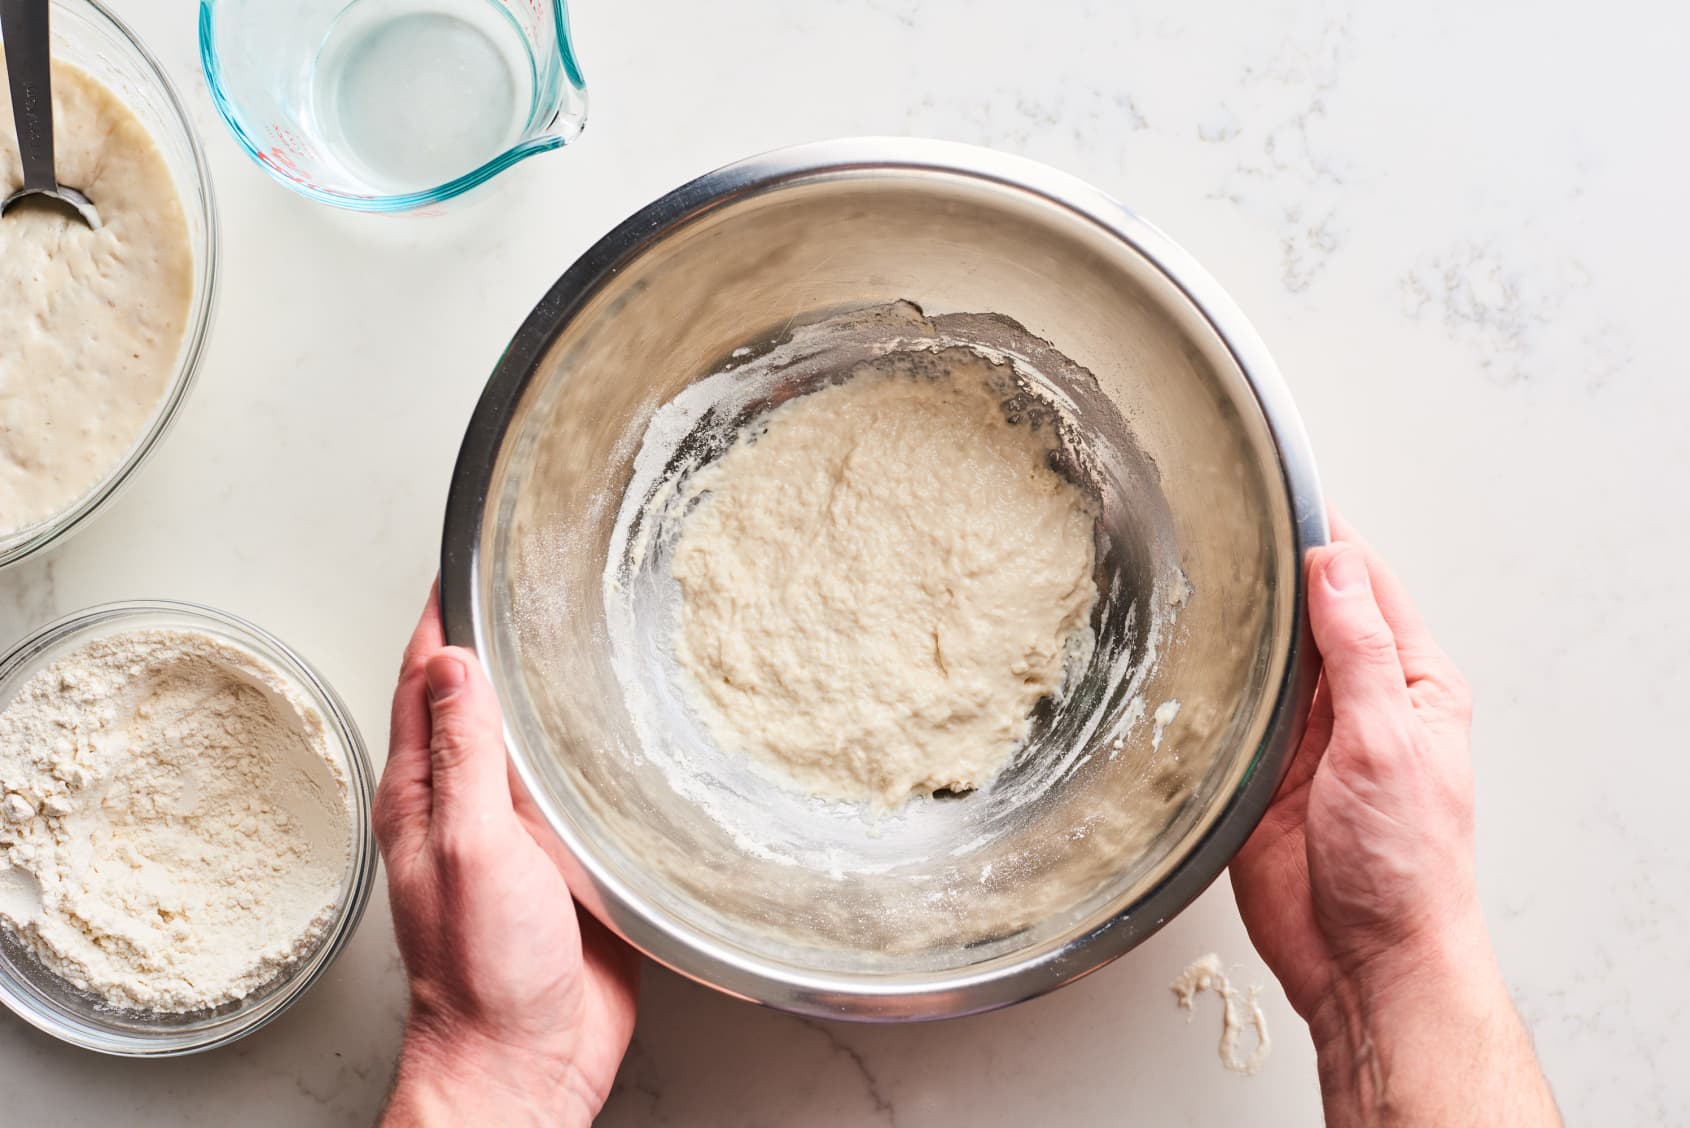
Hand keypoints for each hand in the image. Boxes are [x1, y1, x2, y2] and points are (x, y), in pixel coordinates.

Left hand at [374, 585, 639, 1126]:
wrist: (529, 1058)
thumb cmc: (487, 970)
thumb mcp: (473, 850)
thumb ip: (465, 759)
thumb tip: (456, 668)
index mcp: (425, 795)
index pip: (428, 680)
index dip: (446, 614)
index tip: (469, 557)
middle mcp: (466, 804)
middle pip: (476, 698)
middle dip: (497, 634)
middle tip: (535, 574)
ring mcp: (514, 831)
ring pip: (526, 736)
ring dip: (544, 685)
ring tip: (580, 628)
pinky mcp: (563, 858)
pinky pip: (569, 783)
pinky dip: (583, 742)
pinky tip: (615, 725)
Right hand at [1230, 517, 1556, 1124]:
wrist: (1364, 961)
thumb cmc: (1404, 865)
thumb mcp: (1389, 740)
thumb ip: (1360, 651)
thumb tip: (1336, 565)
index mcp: (1412, 683)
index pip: (1365, 586)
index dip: (1325, 539)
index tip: (1281, 492)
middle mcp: (1359, 703)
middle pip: (1309, 616)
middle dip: (1271, 573)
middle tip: (1216, 524)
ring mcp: (1307, 738)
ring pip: (1265, 660)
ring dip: (1237, 626)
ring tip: (1188, 575)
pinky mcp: (1260, 774)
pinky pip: (1230, 714)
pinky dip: (1209, 684)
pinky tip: (1179, 658)